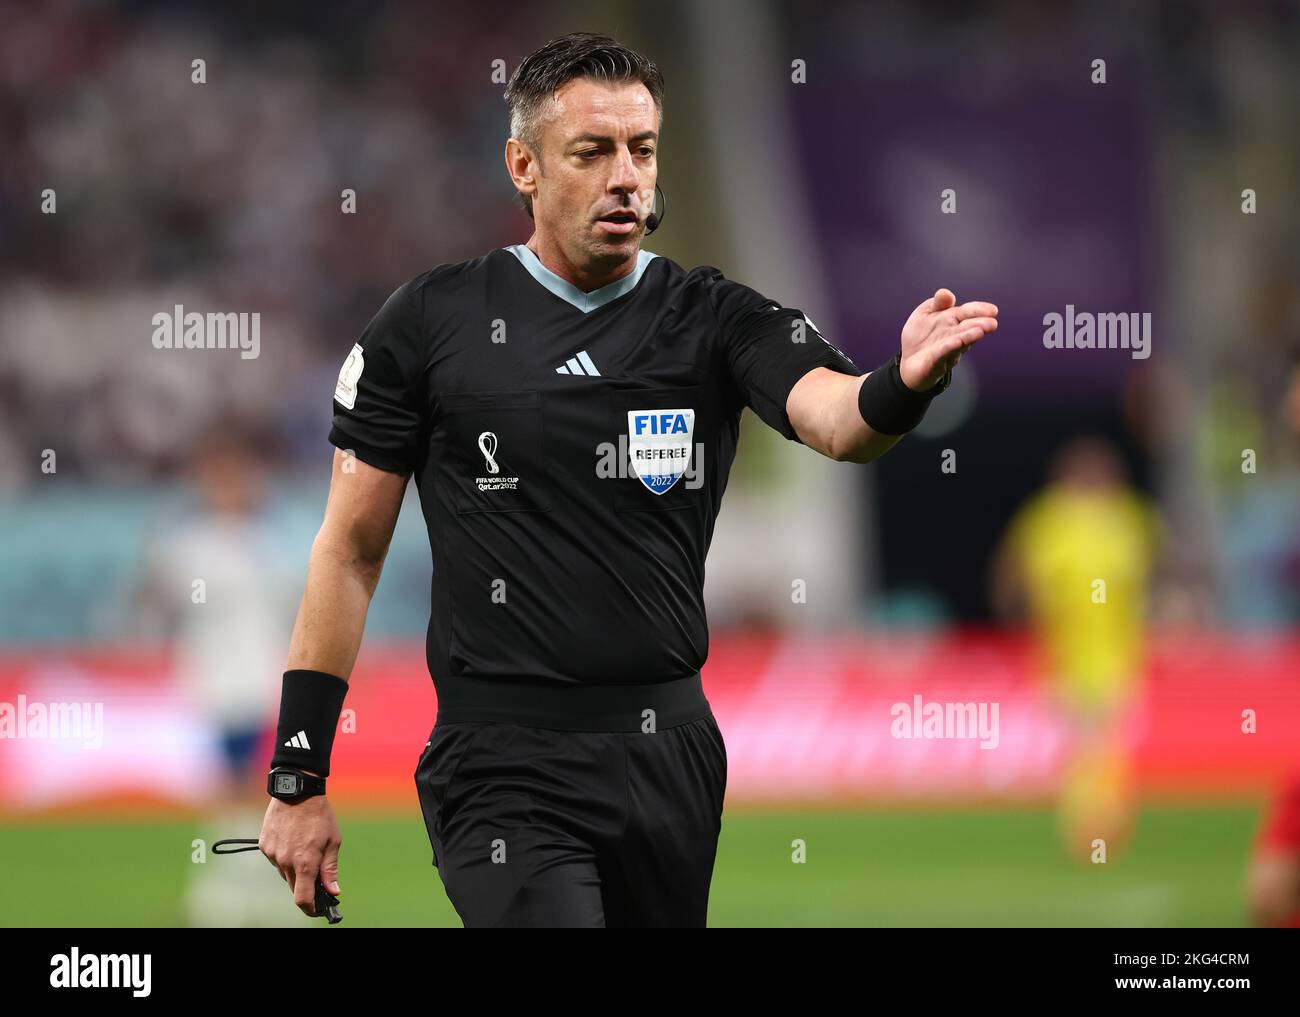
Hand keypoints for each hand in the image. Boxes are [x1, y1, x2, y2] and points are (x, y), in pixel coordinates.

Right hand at [259, 793, 340, 916]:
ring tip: (305, 847)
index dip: (310, 909)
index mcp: (305, 863)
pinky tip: (292, 840)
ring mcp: (272, 854)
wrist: (296, 790)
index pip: (302, 899)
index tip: (318, 909)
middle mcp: (286, 862)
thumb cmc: (319, 815)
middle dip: (306, 887)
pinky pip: (275, 859)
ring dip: (295, 869)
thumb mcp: (333, 841)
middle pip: (294, 887)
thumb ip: (330, 869)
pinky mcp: (264, 845)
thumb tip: (333, 891)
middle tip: (317, 877)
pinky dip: (284, 856)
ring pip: (284, 873)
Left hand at [898, 288, 997, 391]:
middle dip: (979, 325)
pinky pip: (942, 353)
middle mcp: (953, 335)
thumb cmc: (920, 336)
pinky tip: (956, 342)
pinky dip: (949, 347)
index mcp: (952, 320)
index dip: (979, 310)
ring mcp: (946, 349)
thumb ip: (937, 304)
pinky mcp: (934, 361)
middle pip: (968, 328)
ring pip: (959, 342)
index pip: (968, 313)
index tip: (993, 310)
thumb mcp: (924, 314)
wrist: (908, 362)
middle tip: (992, 323)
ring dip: (969, 337)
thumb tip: (946, 293)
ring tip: (980, 331)